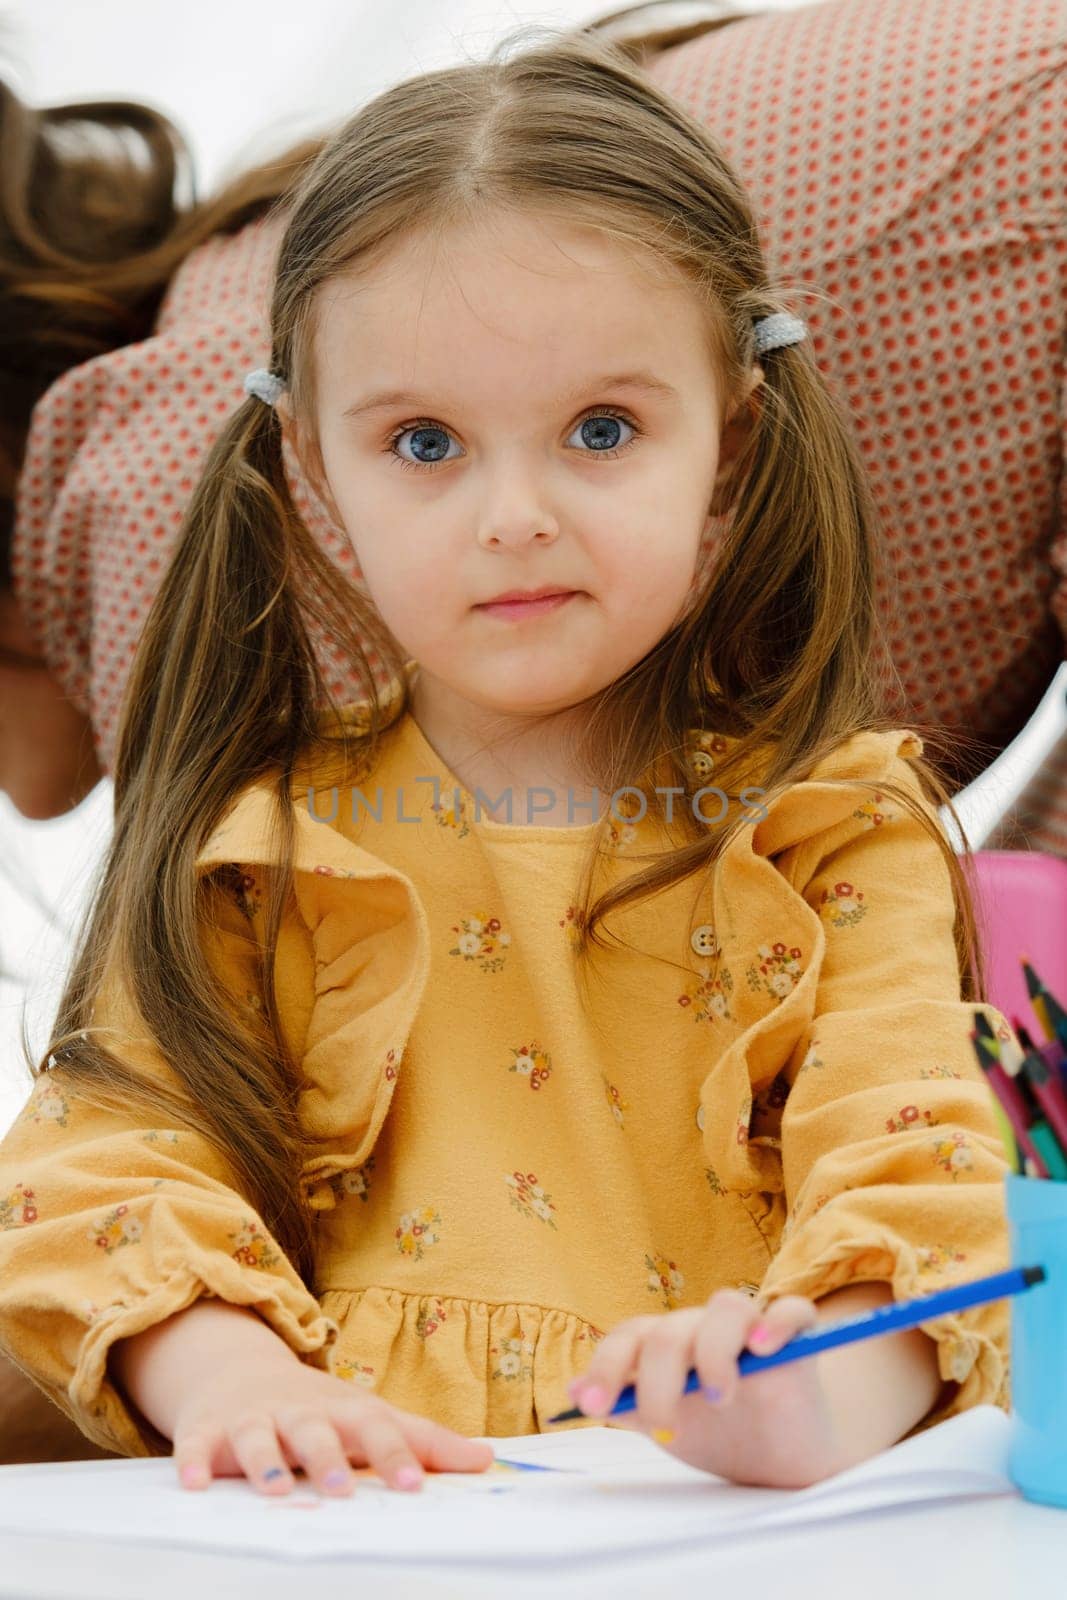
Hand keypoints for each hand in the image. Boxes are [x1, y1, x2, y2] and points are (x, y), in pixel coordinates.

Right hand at [172, 1350, 494, 1496]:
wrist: (239, 1372)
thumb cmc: (318, 1407)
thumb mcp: (369, 1416)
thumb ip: (426, 1441)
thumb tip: (488, 1460)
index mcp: (342, 1410)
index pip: (374, 1428)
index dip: (394, 1455)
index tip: (415, 1486)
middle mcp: (298, 1411)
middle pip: (314, 1430)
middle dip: (326, 1458)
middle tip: (341, 1490)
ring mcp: (251, 1419)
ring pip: (257, 1437)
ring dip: (266, 1461)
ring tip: (276, 1490)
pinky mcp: (206, 1431)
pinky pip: (195, 1446)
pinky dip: (192, 1462)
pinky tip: (193, 1484)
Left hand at [567, 1289, 850, 1488]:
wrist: (781, 1467)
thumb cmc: (721, 1438)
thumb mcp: (666, 1426)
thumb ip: (626, 1406)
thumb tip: (572, 1393)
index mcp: (670, 1344)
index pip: (631, 1337)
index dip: (606, 1367)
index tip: (590, 1406)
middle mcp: (706, 1328)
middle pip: (673, 1331)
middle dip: (658, 1381)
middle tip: (662, 1426)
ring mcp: (753, 1330)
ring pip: (727, 1307)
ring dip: (713, 1351)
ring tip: (716, 1395)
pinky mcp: (798, 1341)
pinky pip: (790, 1311)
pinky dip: (776, 1324)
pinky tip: (762, 1350)